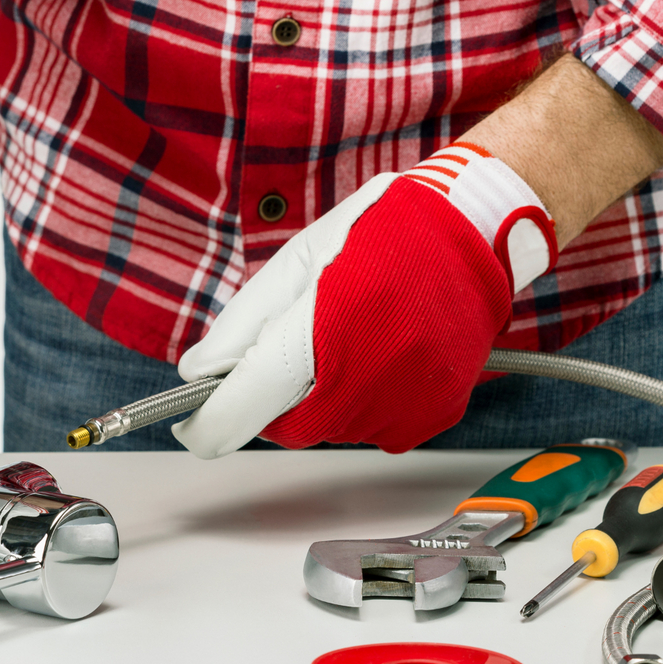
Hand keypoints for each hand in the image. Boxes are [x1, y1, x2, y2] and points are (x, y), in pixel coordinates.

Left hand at [172, 144, 556, 456]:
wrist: (472, 235)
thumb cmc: (380, 237)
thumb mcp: (294, 264)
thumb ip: (240, 327)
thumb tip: (198, 376)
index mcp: (316, 336)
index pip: (238, 411)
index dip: (205, 423)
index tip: (191, 422)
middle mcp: (360, 384)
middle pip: (282, 426)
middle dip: (272, 397)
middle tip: (295, 343)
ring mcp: (398, 407)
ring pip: (327, 428)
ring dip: (320, 396)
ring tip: (349, 335)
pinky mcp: (427, 418)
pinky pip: (371, 426)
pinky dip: (362, 400)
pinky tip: (380, 353)